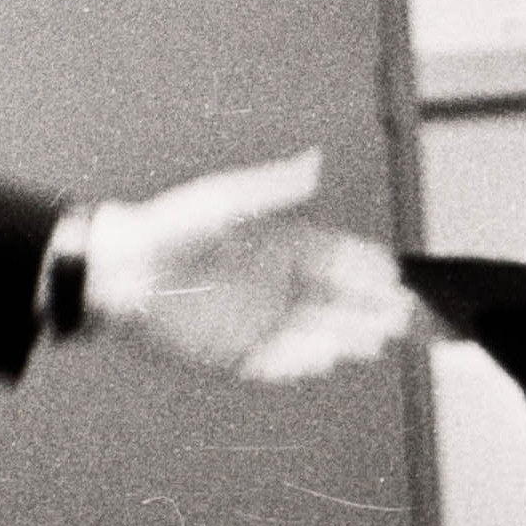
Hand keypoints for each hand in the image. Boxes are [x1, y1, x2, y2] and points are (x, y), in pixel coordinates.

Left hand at [87, 149, 414, 380]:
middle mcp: (279, 288)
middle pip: (341, 302)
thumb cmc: (167, 227)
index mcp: (283, 249)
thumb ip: (274, 188)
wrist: (118, 271)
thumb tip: (315, 163)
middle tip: (408, 315)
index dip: (368, 269)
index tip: (396, 274)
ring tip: (377, 338)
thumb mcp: (225, 200)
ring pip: (319, 334)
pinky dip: (304, 363)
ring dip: (349, 336)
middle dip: (375, 309)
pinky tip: (326, 357)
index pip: (339, 261)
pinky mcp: (237, 354)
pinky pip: (280, 363)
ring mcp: (262, 323)